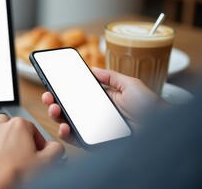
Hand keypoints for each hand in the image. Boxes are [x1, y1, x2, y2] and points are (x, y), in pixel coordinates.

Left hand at [0, 114, 63, 188]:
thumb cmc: (16, 175)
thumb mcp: (46, 162)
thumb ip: (56, 150)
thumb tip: (55, 147)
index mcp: (18, 125)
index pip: (33, 129)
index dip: (38, 144)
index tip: (39, 156)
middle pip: (12, 127)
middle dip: (18, 139)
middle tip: (23, 156)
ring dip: (3, 144)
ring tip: (9, 161)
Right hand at [42, 67, 160, 138]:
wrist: (162, 126)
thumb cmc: (150, 107)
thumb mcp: (131, 84)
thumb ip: (111, 76)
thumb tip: (93, 69)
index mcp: (100, 101)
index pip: (75, 96)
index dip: (61, 92)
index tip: (52, 85)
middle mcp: (94, 115)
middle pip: (67, 110)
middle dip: (53, 103)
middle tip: (49, 97)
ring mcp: (93, 129)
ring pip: (67, 124)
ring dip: (56, 116)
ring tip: (55, 109)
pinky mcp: (94, 143)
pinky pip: (76, 140)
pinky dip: (66, 135)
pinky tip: (64, 127)